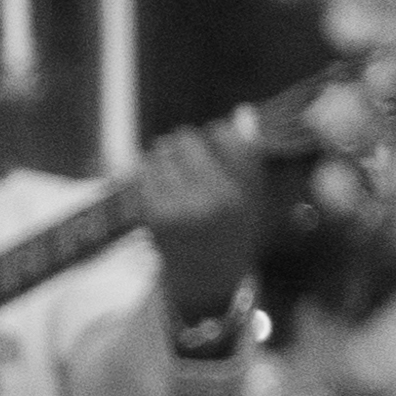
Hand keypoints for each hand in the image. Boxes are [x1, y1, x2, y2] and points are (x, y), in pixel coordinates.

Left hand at [133, 126, 270, 322]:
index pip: (223, 133)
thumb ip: (246, 158)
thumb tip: (241, 112)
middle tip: (188, 163)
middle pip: (185, 138)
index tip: (215, 147)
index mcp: (242, 191)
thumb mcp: (252, 199)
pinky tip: (160, 191)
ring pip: (160, 152)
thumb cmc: (231, 236)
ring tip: (174, 179)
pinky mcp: (153, 214)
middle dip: (184, 145)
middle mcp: (213, 197)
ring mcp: (180, 206)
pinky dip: (149, 175)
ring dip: (163, 158)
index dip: (216, 135)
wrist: (205, 283)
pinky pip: (143, 172)